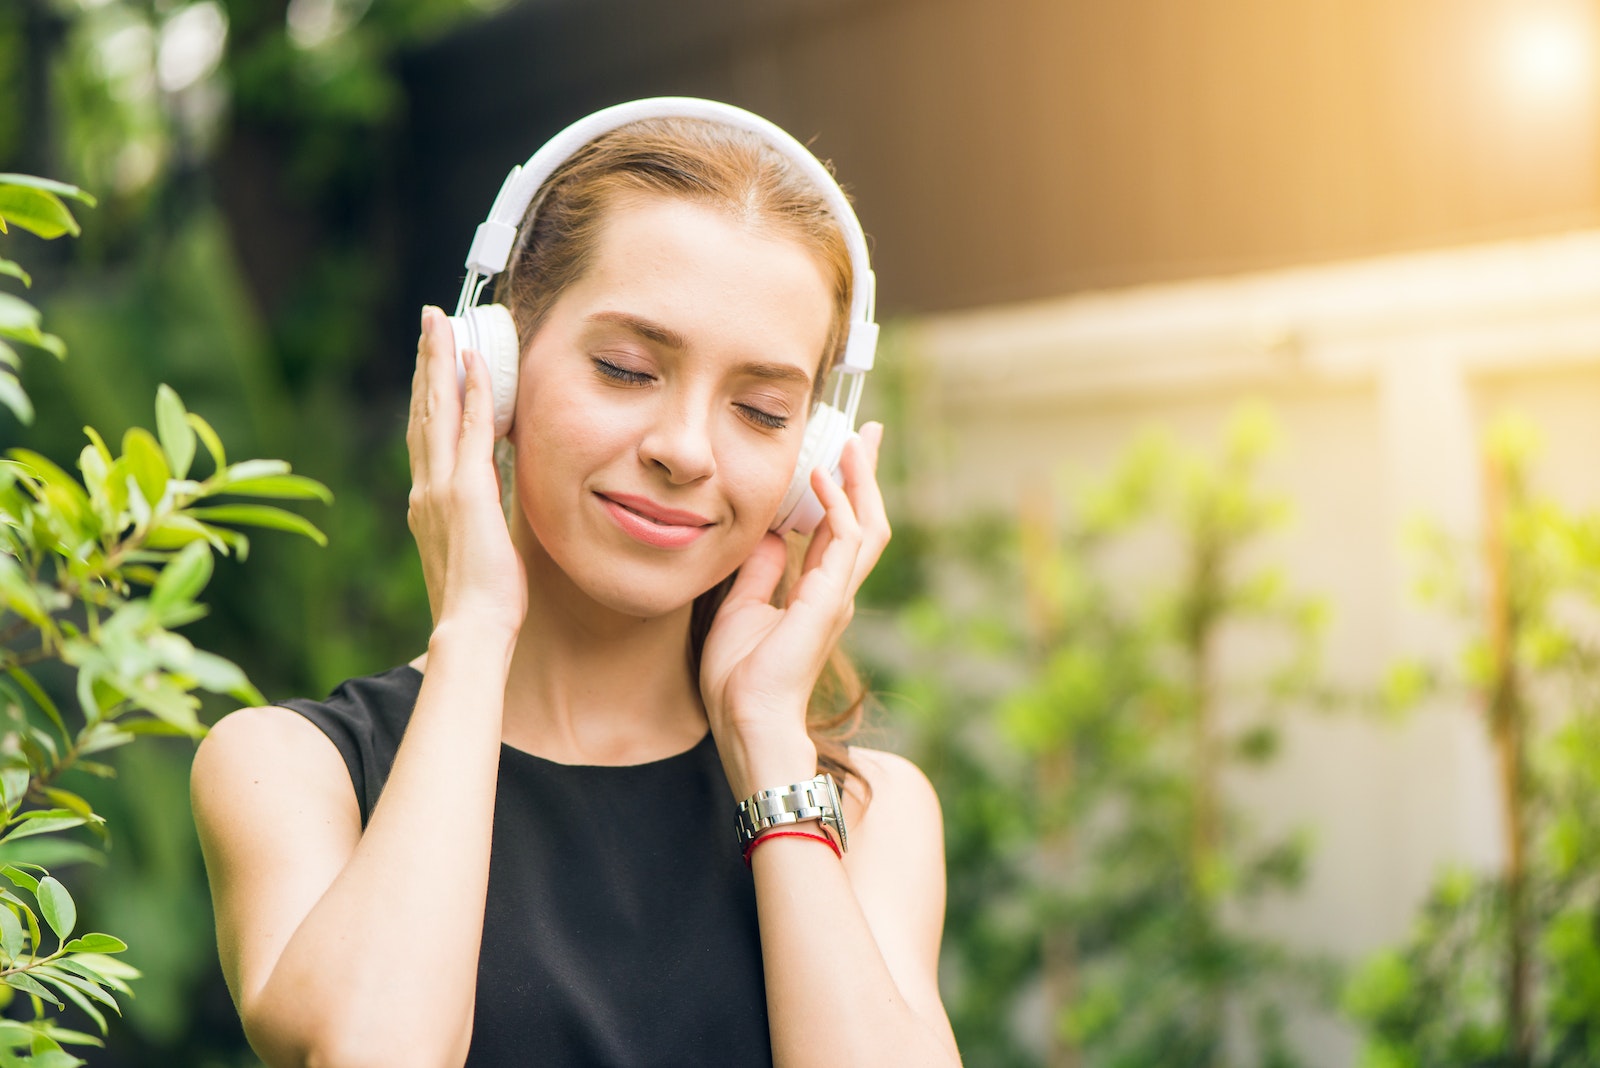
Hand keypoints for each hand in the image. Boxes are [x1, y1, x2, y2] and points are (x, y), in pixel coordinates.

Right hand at [405, 306, 526, 637]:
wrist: (471, 628)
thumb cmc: (480, 600)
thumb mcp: (478, 547)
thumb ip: (480, 516)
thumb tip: (494, 497)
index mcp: (428, 502)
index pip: (427, 434)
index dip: (429, 393)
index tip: (433, 360)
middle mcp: (426, 488)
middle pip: (424, 410)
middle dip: (427, 362)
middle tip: (431, 320)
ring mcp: (442, 487)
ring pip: (438, 410)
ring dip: (441, 363)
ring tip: (443, 323)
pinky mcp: (467, 491)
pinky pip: (472, 430)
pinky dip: (473, 394)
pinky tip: (477, 363)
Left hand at [699, 422, 889, 797]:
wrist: (748, 718)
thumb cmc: (740, 678)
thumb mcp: (741, 607)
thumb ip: (760, 570)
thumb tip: (769, 534)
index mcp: (817, 593)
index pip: (837, 530)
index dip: (840, 491)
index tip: (837, 454)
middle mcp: (835, 590)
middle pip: (864, 520)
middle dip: (864, 475)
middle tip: (864, 432)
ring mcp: (838, 594)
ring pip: (866, 524)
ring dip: (861, 480)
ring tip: (854, 441)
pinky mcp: (830, 598)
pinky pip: (845, 539)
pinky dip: (837, 503)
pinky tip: (822, 477)